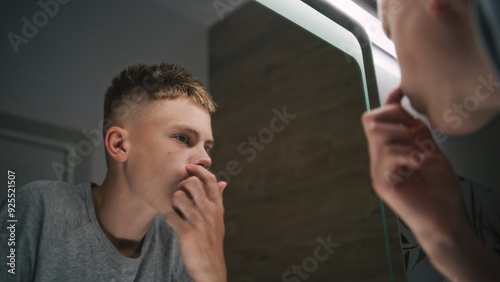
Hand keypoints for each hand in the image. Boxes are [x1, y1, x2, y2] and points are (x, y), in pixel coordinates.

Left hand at [165, 164, 226, 281]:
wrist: (209, 267)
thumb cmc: (211, 241)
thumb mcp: (218, 219)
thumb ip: (218, 199)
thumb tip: (223, 182)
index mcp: (217, 207)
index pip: (210, 180)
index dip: (198, 170)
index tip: (188, 168)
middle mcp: (209, 211)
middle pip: (191, 183)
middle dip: (181, 187)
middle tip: (180, 196)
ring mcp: (198, 221)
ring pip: (177, 197)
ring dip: (173, 203)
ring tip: (176, 212)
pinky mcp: (186, 232)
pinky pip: (169, 215)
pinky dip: (168, 218)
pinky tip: (173, 224)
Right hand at [361, 87, 464, 241]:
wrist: (445, 222)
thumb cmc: (440, 193)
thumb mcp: (432, 153)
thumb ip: (419, 135)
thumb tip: (411, 112)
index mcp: (390, 152)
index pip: (379, 120)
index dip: (389, 102)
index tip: (402, 91)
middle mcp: (380, 160)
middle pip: (370, 120)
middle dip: (395, 117)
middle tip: (416, 132)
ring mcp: (378, 171)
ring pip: (378, 133)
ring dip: (403, 137)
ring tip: (419, 153)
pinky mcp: (382, 183)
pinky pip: (388, 155)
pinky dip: (407, 154)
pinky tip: (418, 163)